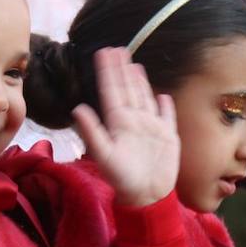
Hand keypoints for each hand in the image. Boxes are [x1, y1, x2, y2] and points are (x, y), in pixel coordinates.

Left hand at [72, 47, 179, 207]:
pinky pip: (166, 116)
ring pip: (144, 97)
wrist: (148, 197)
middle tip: (116, 49)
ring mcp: (151, 127)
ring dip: (139, 81)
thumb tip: (77, 108)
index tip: (102, 52)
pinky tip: (162, 95)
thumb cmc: (123, 179)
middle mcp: (133, 121)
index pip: (111, 91)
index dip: (107, 71)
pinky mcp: (168, 136)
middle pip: (126, 89)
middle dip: (121, 69)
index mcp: (118, 122)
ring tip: (133, 65)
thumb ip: (92, 131)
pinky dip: (164, 105)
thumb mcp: (104, 155)